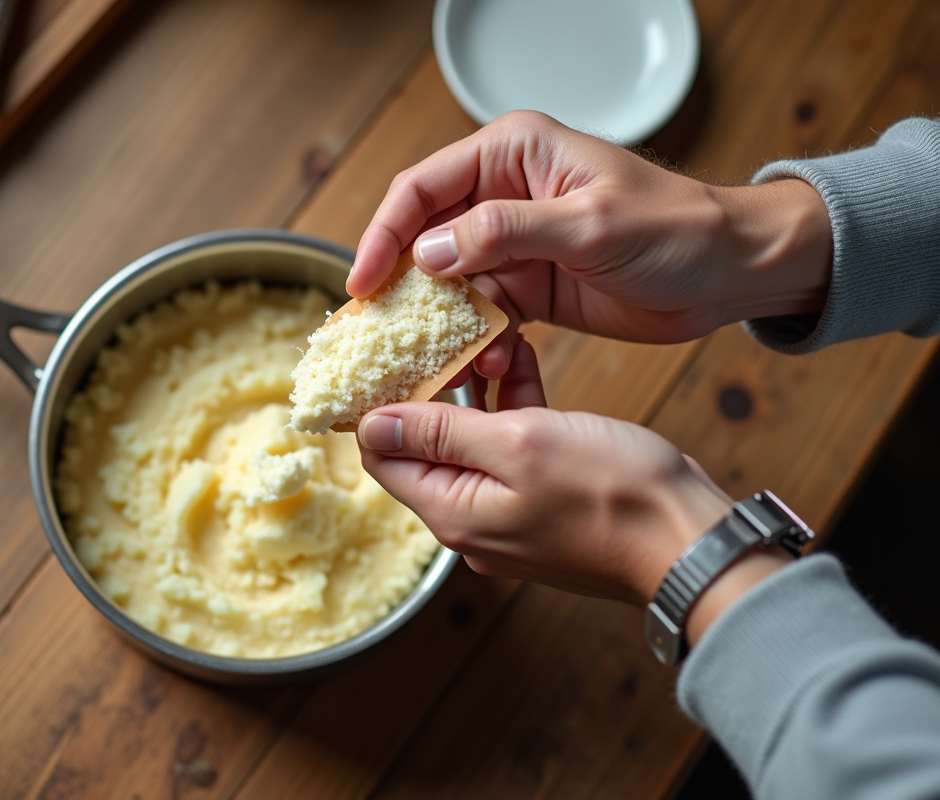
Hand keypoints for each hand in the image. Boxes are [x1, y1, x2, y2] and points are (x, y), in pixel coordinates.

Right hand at [349, 111, 831, 359]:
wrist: (731, 273)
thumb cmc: (677, 229)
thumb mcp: (589, 225)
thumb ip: (505, 232)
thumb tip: (428, 252)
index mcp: (513, 154)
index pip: (423, 188)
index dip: (384, 235)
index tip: (361, 284)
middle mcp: (504, 195)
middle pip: (424, 238)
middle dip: (399, 287)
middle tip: (376, 334)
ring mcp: (515, 244)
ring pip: (449, 285)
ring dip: (437, 324)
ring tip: (429, 362)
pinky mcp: (530, 287)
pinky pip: (482, 316)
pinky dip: (475, 343)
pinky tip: (480, 367)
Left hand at [357, 339, 734, 606]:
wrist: (692, 540)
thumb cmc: (614, 495)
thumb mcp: (518, 444)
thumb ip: (441, 432)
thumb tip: (371, 425)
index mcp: (453, 514)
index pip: (383, 458)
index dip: (378, 406)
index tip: (386, 358)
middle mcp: (473, 521)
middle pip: (425, 449)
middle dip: (432, 390)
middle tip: (440, 337)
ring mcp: (510, 514)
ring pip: (472, 443)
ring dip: (477, 392)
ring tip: (487, 338)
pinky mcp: (544, 501)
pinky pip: (512, 450)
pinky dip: (514, 408)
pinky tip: (520, 362)